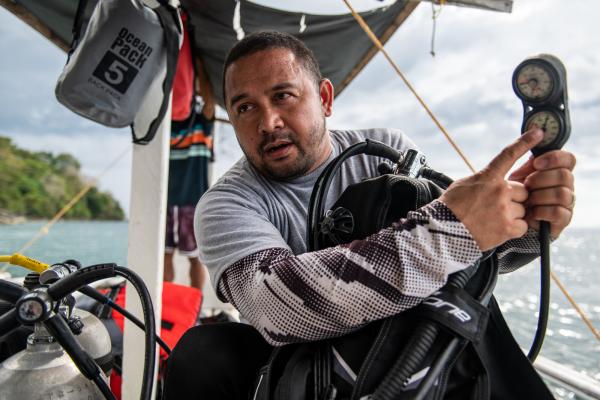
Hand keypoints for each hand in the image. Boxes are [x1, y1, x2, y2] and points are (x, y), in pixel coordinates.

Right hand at [439, 129, 542, 250]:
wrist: (442, 232)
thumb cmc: (450, 208)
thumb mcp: (464, 184)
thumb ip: (485, 179)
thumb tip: (498, 178)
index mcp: (487, 177)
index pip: (509, 155)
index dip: (525, 142)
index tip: (538, 133)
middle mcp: (499, 191)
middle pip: (522, 190)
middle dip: (514, 198)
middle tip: (495, 207)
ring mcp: (504, 210)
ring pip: (523, 208)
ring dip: (513, 214)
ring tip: (492, 219)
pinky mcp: (507, 228)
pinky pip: (523, 225)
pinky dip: (514, 228)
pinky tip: (498, 228)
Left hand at [508, 144, 575, 238]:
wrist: (508, 219)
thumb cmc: (513, 195)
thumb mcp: (518, 176)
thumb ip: (528, 161)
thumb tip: (535, 135)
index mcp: (557, 171)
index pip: (569, 159)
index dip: (555, 158)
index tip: (536, 163)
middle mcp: (566, 185)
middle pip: (565, 176)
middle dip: (541, 179)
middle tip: (526, 185)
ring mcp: (567, 203)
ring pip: (562, 194)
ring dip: (540, 196)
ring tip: (527, 200)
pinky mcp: (563, 220)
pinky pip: (558, 212)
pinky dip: (541, 211)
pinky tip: (531, 212)